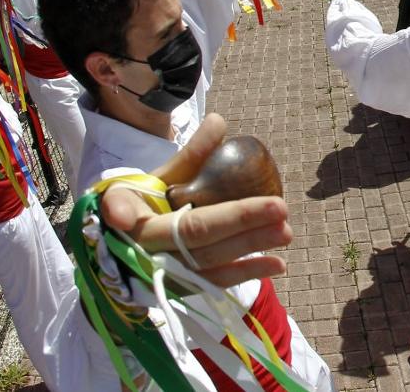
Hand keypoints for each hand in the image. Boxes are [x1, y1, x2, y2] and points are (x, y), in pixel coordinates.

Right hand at [99, 114, 290, 287]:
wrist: (134, 247)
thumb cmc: (149, 206)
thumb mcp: (160, 178)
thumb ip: (191, 154)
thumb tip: (219, 121)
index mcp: (130, 213)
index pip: (126, 207)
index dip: (123, 211)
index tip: (124, 215)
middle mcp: (142, 247)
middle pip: (193, 234)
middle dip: (239, 221)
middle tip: (280, 208)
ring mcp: (162, 272)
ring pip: (208, 262)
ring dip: (250, 247)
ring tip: (286, 232)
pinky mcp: (181, 288)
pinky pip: (216, 283)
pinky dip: (247, 273)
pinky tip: (278, 264)